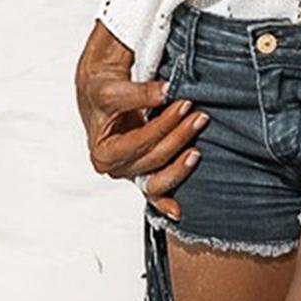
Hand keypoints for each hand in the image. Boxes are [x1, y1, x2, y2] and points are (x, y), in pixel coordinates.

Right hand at [75, 18, 204, 221]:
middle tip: (199, 116)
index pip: (139, 142)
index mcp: (102, 152)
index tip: (184, 104)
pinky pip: (156, 192)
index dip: (163, 125)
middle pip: (153, 159)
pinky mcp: (143, 172)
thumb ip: (139, 93)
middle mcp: (115, 168)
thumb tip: (167, 92)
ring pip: (159, 179)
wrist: (101, 88)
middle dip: (179, 138)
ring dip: (181, 166)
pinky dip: (166, 203)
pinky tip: (178, 212)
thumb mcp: (113, 89)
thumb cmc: (101, 89)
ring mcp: (131, 172)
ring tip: (199, 148)